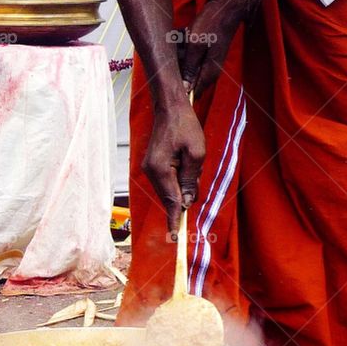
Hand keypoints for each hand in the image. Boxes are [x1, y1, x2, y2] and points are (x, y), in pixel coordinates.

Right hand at [143, 95, 205, 232]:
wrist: (170, 107)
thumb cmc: (185, 126)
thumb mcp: (197, 153)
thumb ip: (192, 179)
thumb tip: (187, 201)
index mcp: (161, 169)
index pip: (171, 200)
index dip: (174, 220)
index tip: (175, 238)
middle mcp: (150, 171)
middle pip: (169, 197)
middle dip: (184, 195)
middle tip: (195, 169)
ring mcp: (149, 168)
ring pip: (168, 190)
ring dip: (182, 185)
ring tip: (190, 160)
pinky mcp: (152, 164)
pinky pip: (166, 181)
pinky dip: (177, 180)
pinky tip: (185, 162)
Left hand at [179, 0, 242, 98]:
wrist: (226, 8)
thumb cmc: (211, 25)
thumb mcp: (196, 45)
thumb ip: (189, 68)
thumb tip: (185, 89)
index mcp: (209, 72)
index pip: (193, 92)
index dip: (180, 90)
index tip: (167, 81)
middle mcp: (209, 69)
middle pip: (188, 78)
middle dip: (178, 67)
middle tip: (174, 52)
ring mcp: (207, 60)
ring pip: (187, 64)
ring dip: (181, 53)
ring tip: (181, 38)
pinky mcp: (205, 51)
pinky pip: (191, 54)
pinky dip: (185, 45)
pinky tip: (183, 33)